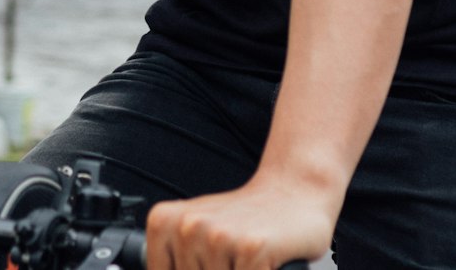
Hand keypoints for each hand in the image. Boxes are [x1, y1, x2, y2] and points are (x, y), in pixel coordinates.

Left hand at [144, 175, 335, 269]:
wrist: (292, 193)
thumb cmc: (242, 221)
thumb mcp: (197, 236)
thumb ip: (180, 262)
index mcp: (164, 222)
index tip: (210, 263)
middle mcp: (187, 227)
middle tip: (231, 258)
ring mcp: (219, 237)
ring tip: (245, 259)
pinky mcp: (252, 249)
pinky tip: (265, 262)